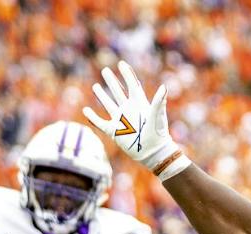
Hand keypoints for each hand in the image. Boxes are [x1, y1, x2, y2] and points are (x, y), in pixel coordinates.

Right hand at [83, 61, 189, 179]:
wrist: (153, 153)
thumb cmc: (158, 134)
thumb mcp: (158, 116)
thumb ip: (159, 102)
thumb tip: (164, 87)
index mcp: (139, 104)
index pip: (132, 85)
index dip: (127, 74)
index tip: (121, 63)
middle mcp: (128, 110)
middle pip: (118, 92)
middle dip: (112, 81)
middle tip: (105, 70)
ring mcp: (120, 120)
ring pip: (108, 104)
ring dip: (101, 95)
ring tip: (95, 86)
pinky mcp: (114, 131)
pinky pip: (100, 122)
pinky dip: (92, 117)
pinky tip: (86, 110)